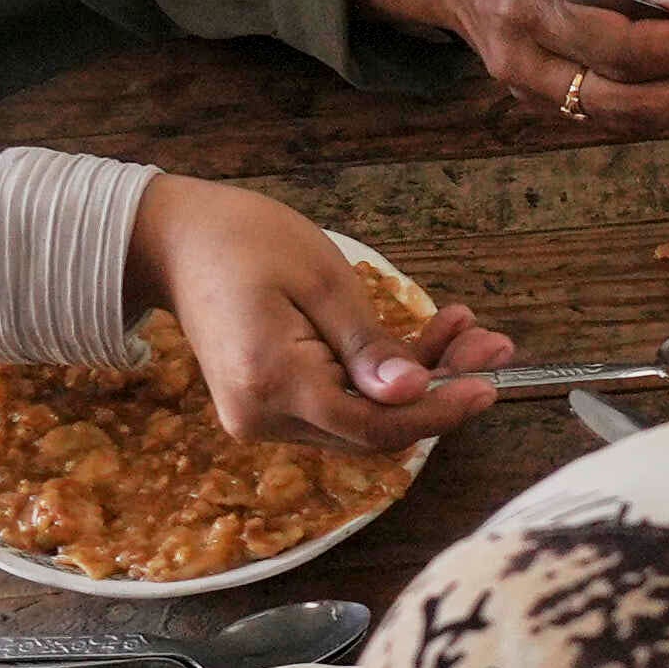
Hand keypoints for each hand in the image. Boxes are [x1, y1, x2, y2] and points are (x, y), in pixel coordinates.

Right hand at [138, 175, 508, 444]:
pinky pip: (340, 404)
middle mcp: (263, 417)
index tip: (490, 383)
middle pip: (373, 428)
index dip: (438, 410)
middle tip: (493, 344)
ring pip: (362, 419)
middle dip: (439, 390)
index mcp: (272, 383)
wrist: (175, 239)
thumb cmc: (244, 239)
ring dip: (418, 381)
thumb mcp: (321, 278)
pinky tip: (428, 337)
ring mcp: (263, 417)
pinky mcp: (271, 406)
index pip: (374, 425)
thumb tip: (413, 394)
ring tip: (466, 329)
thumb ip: (368, 344)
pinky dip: (384, 377)